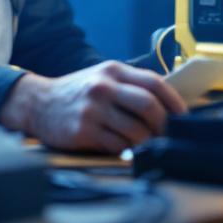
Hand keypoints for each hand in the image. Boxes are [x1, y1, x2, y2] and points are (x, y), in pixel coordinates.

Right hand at [0, 61, 187, 153]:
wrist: (38, 103)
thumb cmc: (77, 93)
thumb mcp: (102, 78)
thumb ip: (129, 87)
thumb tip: (167, 108)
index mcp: (113, 71)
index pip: (154, 83)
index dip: (175, 102)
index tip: (184, 117)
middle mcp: (103, 87)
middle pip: (149, 106)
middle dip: (164, 126)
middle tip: (167, 136)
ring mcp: (93, 109)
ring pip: (136, 131)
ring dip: (146, 143)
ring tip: (147, 146)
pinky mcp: (83, 131)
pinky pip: (117, 146)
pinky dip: (127, 151)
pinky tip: (126, 151)